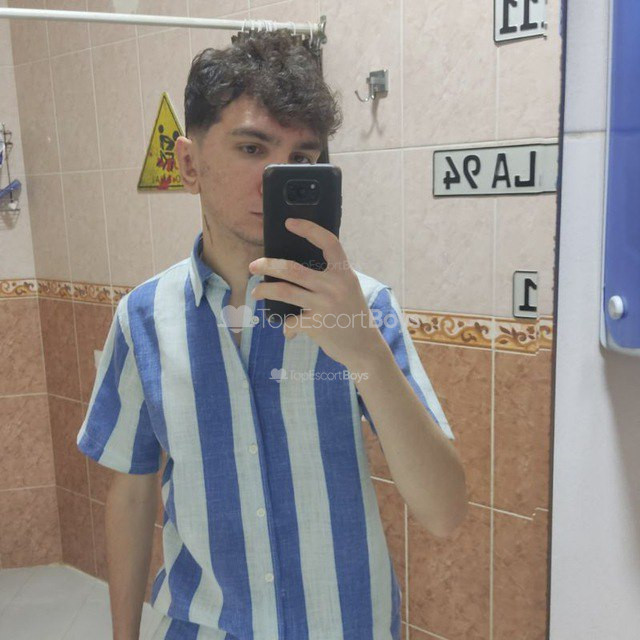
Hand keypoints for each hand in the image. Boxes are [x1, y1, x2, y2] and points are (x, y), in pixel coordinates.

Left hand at [248, 217, 383, 370]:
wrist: (364, 347)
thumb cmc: (352, 315)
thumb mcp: (348, 289)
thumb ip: (330, 277)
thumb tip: (293, 271)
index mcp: (344, 273)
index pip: (328, 242)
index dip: (309, 229)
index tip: (290, 223)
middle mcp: (334, 286)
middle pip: (292, 269)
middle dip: (267, 265)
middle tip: (253, 265)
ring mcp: (324, 305)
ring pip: (284, 291)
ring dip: (264, 290)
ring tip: (256, 291)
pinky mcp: (317, 325)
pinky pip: (291, 321)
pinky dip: (287, 327)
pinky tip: (289, 330)